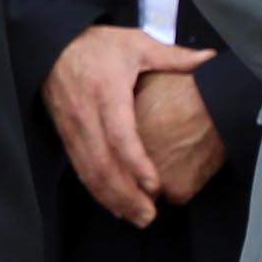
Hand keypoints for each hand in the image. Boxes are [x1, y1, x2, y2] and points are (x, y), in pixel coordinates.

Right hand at [42, 23, 217, 227]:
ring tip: (137, 217)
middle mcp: (86, 115)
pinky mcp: (66, 137)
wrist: (52, 46)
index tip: (154, 185)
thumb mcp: (136, 44)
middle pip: (103, 163)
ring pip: (89, 172)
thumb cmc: (97, 46)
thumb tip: (209, 59)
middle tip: (150, 215)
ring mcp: (73, 129)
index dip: (136, 164)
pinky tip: (115, 205)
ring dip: (112, 198)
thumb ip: (172, 57)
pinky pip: (80, 169)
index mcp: (106, 92)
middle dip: (126, 194)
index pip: (119, 135)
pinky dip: (97, 191)